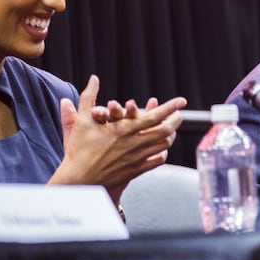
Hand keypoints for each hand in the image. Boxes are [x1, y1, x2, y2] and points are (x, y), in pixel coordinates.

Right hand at [51, 75, 185, 203]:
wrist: (78, 181)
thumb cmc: (78, 150)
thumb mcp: (82, 121)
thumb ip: (88, 97)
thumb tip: (93, 78)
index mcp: (123, 130)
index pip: (154, 116)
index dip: (170, 107)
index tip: (181, 101)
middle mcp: (134, 144)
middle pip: (165, 131)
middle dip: (175, 120)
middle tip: (178, 114)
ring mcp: (136, 158)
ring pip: (164, 145)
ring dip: (170, 135)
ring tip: (171, 128)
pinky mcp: (136, 171)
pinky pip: (157, 161)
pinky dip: (162, 152)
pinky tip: (161, 148)